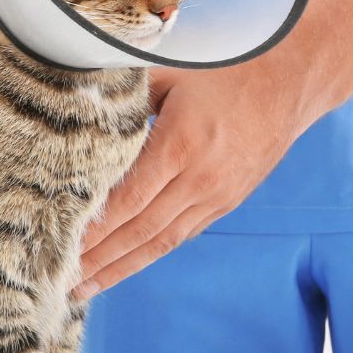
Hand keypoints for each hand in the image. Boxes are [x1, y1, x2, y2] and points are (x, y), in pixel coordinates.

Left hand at [72, 53, 319, 298]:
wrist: (291, 81)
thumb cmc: (227, 67)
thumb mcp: (173, 70)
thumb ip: (126, 93)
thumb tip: (77, 101)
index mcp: (181, 144)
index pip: (128, 198)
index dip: (94, 228)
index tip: (62, 245)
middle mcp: (201, 178)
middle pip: (140, 230)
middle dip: (99, 258)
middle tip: (61, 279)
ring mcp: (217, 195)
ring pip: (162, 241)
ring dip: (121, 266)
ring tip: (86, 286)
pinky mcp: (227, 201)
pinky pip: (182, 234)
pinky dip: (150, 252)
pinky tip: (125, 263)